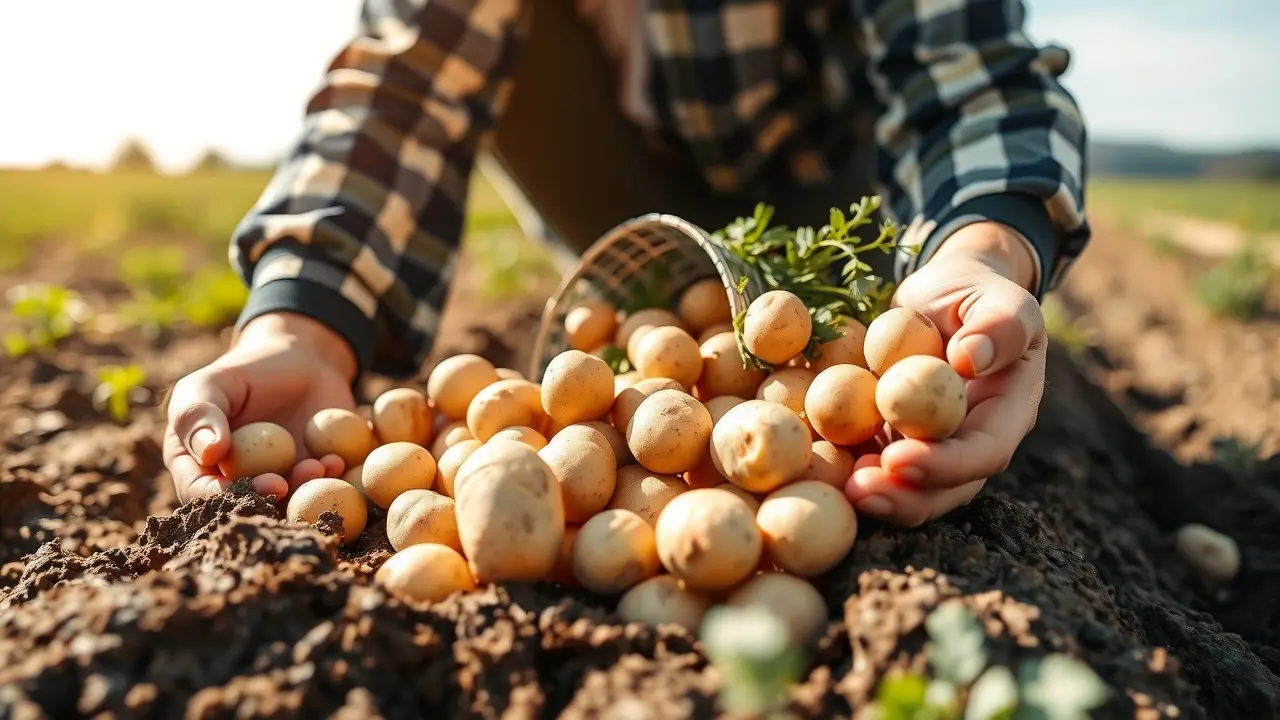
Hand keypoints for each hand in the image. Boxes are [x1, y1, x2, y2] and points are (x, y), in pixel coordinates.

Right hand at [163, 312, 358, 503]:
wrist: (302, 361)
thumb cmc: (245, 371)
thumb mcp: (211, 383)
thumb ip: (199, 414)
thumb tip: (209, 453)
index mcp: (197, 465)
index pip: (196, 490)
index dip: (214, 495)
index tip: (236, 486)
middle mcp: (236, 483)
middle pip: (245, 505)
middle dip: (263, 500)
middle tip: (280, 483)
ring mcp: (278, 483)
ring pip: (287, 502)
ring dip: (301, 492)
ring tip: (316, 465)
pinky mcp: (313, 478)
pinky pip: (321, 488)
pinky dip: (329, 481)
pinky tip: (336, 461)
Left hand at [845, 223, 1046, 525]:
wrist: (943, 296)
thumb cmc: (976, 294)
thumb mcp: (1001, 298)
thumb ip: (1000, 326)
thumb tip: (971, 357)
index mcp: (1006, 414)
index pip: (983, 452)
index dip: (944, 464)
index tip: (900, 457)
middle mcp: (967, 442)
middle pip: (942, 488)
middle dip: (902, 496)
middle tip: (860, 490)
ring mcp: (926, 446)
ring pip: (904, 487)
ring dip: (872, 494)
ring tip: (837, 488)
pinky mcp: (888, 438)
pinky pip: (868, 462)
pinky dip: (842, 469)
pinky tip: (812, 464)